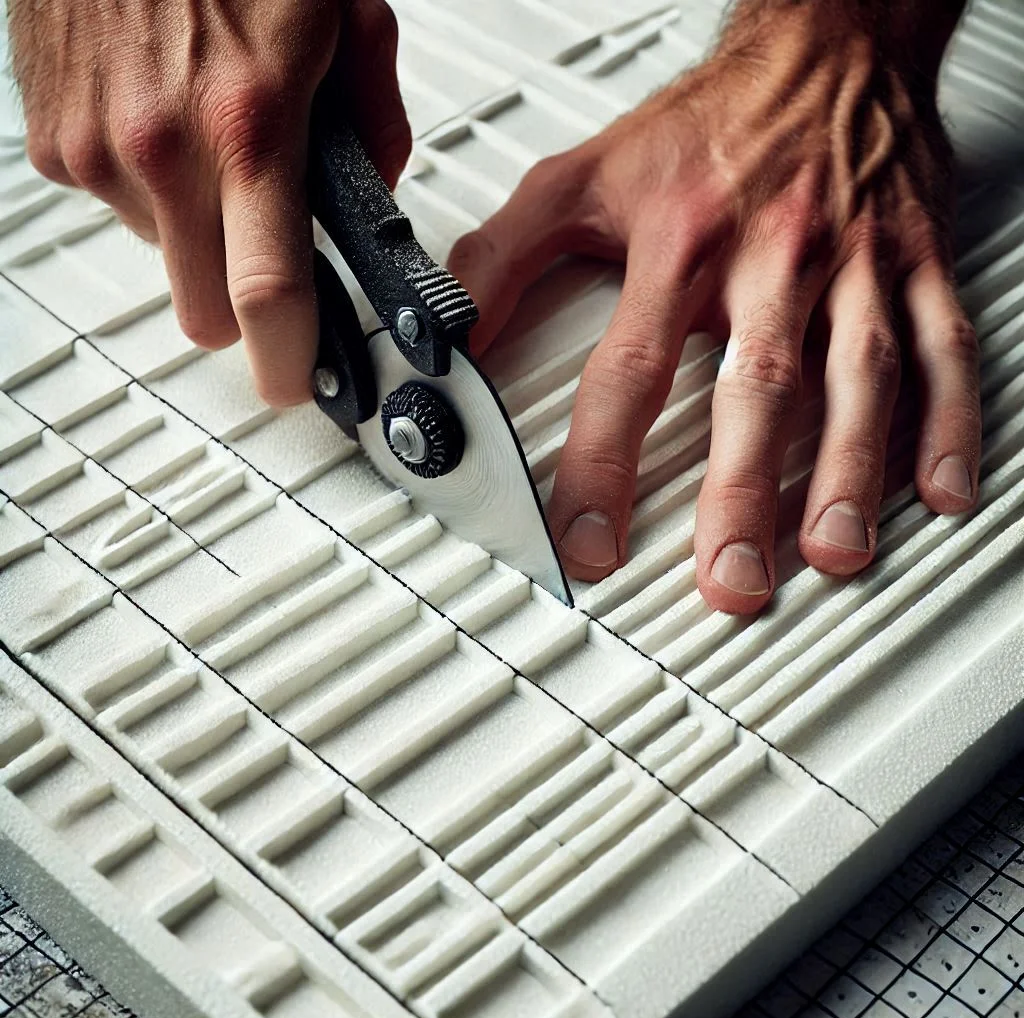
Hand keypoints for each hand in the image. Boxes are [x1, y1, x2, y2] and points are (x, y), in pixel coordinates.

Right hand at [11, 0, 410, 405]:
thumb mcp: (344, 15)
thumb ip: (373, 127)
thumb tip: (369, 197)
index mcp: (249, 124)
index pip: (270, 292)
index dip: (286, 359)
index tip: (297, 383)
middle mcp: (161, 148)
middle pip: (205, 312)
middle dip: (241, 303)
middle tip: (266, 252)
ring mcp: (96, 148)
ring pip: (162, 258)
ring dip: (194, 229)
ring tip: (209, 138)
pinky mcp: (52, 140)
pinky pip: (117, 207)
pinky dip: (148, 187)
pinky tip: (162, 118)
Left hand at [449, 0, 977, 613]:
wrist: (823, 47)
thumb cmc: (708, 123)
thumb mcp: (581, 178)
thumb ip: (505, 260)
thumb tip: (451, 332)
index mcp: (682, 243)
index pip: (630, 371)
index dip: (604, 464)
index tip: (590, 541)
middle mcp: (770, 257)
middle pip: (755, 388)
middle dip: (741, 494)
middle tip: (731, 581)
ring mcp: (852, 263)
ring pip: (856, 377)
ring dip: (847, 472)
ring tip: (831, 553)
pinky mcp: (914, 262)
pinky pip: (941, 343)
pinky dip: (947, 418)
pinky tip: (938, 486)